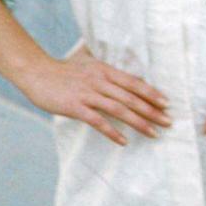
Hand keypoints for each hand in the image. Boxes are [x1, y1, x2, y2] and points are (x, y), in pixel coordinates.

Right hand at [20, 44, 172, 147]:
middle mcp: (99, 81)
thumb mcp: (88, 64)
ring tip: (153, 133)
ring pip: (119, 109)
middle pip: (131, 97)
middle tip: (168, 122)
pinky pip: (98, 121)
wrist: (37, 72)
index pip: (134, 82)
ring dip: (139, 122)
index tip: (167, 103)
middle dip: (152, 111)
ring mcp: (88, 94)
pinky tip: (123, 141)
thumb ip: (106, 72)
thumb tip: (125, 79)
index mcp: (104, 70)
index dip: (152, 93)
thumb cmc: (63, 70)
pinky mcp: (75, 107)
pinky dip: (112, 132)